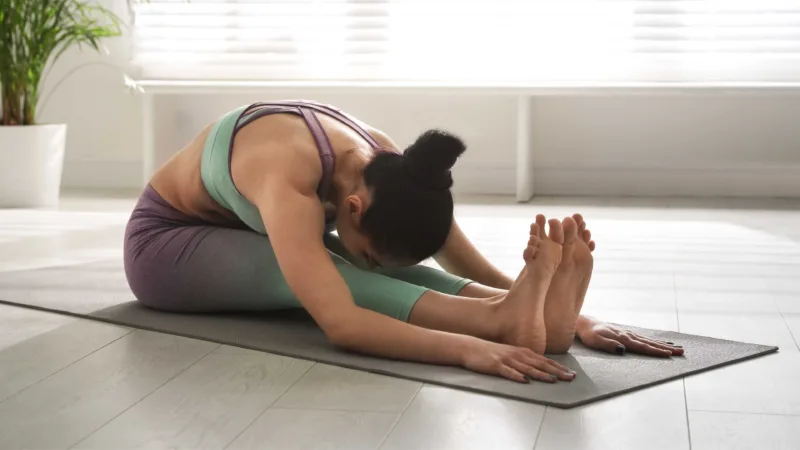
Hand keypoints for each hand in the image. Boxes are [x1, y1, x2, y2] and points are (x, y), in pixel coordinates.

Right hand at [461, 338, 576, 382]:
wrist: (470, 347)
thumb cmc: (491, 352)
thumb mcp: (510, 353)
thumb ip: (523, 360)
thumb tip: (538, 368)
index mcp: (522, 352)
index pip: (544, 360)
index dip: (558, 367)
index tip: (571, 373)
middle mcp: (517, 354)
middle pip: (540, 364)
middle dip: (556, 371)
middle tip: (570, 378)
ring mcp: (507, 360)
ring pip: (527, 368)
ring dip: (541, 374)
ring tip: (553, 380)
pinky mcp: (496, 366)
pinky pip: (508, 372)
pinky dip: (517, 376)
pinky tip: (525, 381)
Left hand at [577, 317, 683, 356]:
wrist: (585, 324)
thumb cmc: (589, 335)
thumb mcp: (595, 341)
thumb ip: (609, 345)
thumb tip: (623, 350)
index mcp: (623, 339)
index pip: (642, 347)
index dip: (655, 351)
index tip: (669, 355)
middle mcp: (628, 335)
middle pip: (650, 343)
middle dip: (666, 348)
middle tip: (681, 352)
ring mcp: (629, 334)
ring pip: (649, 340)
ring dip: (663, 345)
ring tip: (677, 348)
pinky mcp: (627, 334)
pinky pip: (644, 339)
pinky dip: (655, 341)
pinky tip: (662, 343)